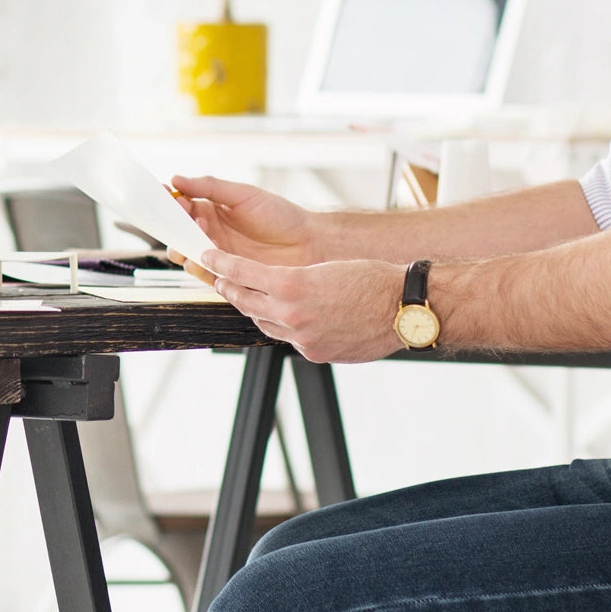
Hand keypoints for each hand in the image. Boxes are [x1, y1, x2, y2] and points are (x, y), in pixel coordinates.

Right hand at [169, 175, 314, 266]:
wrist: (310, 243)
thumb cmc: (282, 216)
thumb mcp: (244, 195)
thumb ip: (210, 187)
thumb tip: (177, 179)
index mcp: (213, 211)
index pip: (182, 207)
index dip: (171, 202)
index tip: (166, 195)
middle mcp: (212, 234)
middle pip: (179, 233)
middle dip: (174, 226)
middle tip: (182, 215)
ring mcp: (219, 256)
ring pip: (188, 254)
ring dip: (185, 245)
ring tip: (199, 232)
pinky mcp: (227, 276)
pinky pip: (204, 274)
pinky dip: (198, 267)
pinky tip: (203, 257)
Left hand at [203, 248, 403, 362]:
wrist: (402, 308)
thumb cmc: (371, 279)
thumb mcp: (326, 268)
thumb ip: (296, 280)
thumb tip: (279, 290)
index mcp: (293, 284)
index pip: (242, 274)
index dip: (221, 265)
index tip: (208, 258)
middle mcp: (292, 314)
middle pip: (246, 302)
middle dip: (231, 289)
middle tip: (221, 279)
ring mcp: (302, 338)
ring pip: (265, 323)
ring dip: (255, 309)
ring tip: (250, 298)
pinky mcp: (315, 353)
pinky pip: (289, 339)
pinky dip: (284, 327)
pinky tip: (289, 318)